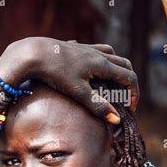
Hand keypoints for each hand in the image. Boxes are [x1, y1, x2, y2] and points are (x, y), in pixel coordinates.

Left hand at [0, 37, 138, 123]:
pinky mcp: (74, 47)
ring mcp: (86, 48)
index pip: (129, 77)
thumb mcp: (77, 92)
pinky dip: (100, 58)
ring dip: (116, 66)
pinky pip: (94, 50)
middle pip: (124, 64)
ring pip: (110, 54)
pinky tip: (91, 65)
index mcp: (102, 64)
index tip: (129, 109)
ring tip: (113, 80)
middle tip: (125, 96)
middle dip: (129, 80)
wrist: (33, 53)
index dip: (134, 94)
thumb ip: (97, 105)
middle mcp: (97, 54)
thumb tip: (116, 119)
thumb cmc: (55, 73)